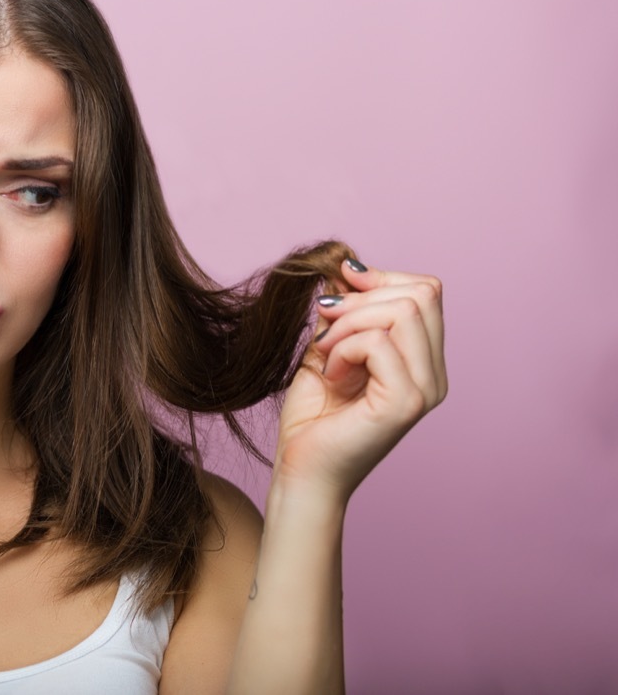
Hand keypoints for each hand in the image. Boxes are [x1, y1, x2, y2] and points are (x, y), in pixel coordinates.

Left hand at [275, 259, 446, 503]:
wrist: (302, 473)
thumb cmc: (313, 418)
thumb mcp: (327, 348)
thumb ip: (344, 311)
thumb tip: (346, 266)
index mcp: (424, 362)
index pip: (426, 291)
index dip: (380, 278)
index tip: (338, 288)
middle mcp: (435, 376)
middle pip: (421, 294)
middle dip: (361, 298)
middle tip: (324, 327)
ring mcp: (426, 391)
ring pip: (402, 312)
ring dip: (349, 324)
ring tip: (326, 354)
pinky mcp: (405, 403)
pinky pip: (378, 342)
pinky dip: (343, 348)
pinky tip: (331, 375)